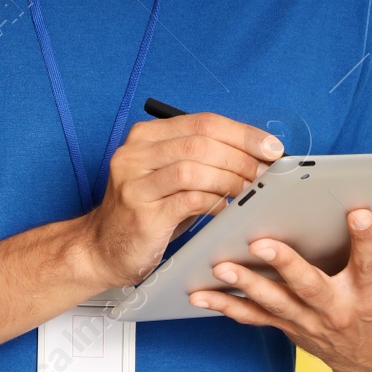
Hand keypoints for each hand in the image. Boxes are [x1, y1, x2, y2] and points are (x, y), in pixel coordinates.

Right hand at [79, 112, 284, 288]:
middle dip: (241, 157)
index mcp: (145, 136)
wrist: (101, 249)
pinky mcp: (142, 214)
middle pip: (200, 143)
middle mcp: (135, 154)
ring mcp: (135, 184)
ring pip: (195, 169)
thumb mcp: (168, 177)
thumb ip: (201, 159)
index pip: (202, 122)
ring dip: (231, 179)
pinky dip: (216, 203)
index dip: (242, 133)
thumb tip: (255, 154)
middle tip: (263, 174)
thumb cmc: (146, 211)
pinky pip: (190, 201)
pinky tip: (227, 209)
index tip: (270, 147)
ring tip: (248, 192)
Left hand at [188, 202, 371, 371]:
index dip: (367, 237)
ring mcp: (310, 321)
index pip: (371, 261)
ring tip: (219, 266)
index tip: (360, 210)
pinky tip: (199, 294)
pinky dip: (225, 307)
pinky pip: (254, 317)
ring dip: (245, 285)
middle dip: (286, 265)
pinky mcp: (288, 326)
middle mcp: (338, 308)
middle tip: (262, 243)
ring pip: (275, 302)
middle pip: (311, 286)